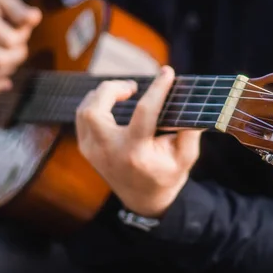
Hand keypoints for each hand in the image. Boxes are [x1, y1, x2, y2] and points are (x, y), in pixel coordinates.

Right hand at [0, 0, 41, 91]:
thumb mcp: (6, 1)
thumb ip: (21, 11)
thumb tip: (36, 17)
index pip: (10, 41)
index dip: (23, 36)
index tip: (21, 28)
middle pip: (1, 61)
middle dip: (18, 54)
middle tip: (18, 43)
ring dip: (10, 65)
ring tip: (9, 51)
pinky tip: (7, 82)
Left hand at [76, 66, 203, 217]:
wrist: (144, 200)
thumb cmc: (167, 175)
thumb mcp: (186, 157)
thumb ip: (189, 131)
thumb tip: (190, 101)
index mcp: (135, 153)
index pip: (144, 113)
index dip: (157, 89)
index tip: (167, 72)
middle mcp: (109, 152)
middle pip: (95, 110)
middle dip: (112, 89)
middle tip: (133, 87)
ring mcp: (93, 151)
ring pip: (84, 111)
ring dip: (102, 95)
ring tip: (124, 92)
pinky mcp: (86, 149)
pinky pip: (82, 118)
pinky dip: (95, 104)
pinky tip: (112, 103)